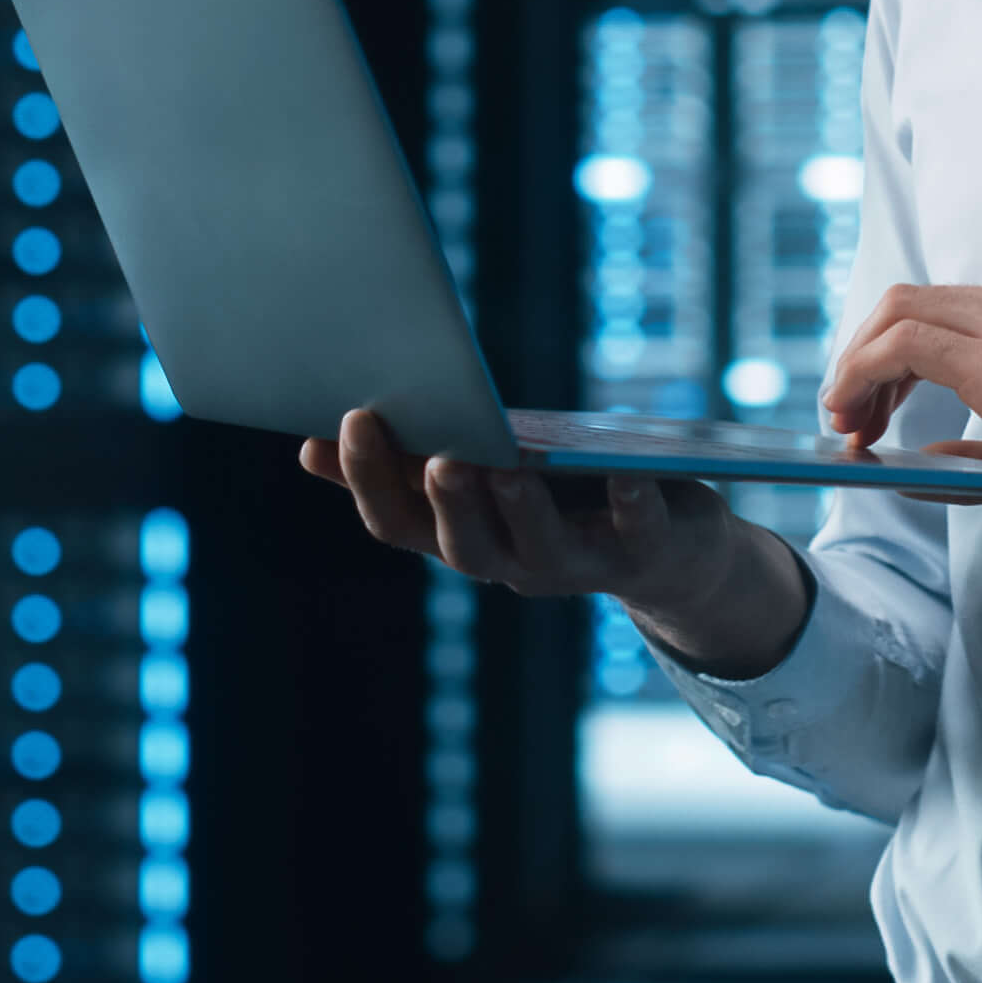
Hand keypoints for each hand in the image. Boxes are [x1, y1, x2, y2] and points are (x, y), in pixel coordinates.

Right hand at [300, 409, 813, 678]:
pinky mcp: (647, 551)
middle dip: (447, 503)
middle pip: (466, 547)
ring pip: (543, 552)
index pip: (400, 523)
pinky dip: (632, 503)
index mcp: (463, 537)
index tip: (349, 417)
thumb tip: (311, 446)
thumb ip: (406, 466)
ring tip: (509, 468)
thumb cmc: (559, 498)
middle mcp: (513, 563)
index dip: (370, 478)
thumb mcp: (481, 479)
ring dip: (524, 512)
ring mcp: (580, 565)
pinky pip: (639, 532)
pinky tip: (627, 471)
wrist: (670, 554)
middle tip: (436, 457)